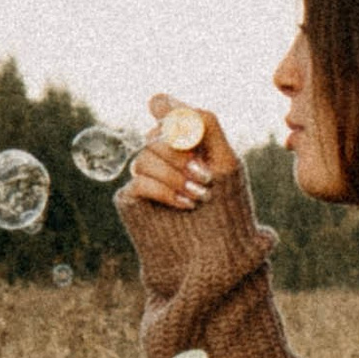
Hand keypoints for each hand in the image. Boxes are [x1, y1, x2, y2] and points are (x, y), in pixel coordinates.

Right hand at [119, 96, 242, 219]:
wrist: (214, 257)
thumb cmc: (226, 210)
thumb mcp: (225, 162)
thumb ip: (205, 126)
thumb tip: (160, 100)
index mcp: (185, 141)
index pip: (164, 109)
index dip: (169, 111)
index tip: (182, 126)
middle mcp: (162, 156)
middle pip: (155, 134)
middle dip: (180, 153)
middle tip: (204, 174)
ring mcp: (145, 177)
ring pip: (144, 158)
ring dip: (174, 175)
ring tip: (199, 195)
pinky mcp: (132, 199)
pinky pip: (139, 182)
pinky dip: (164, 191)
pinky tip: (185, 204)